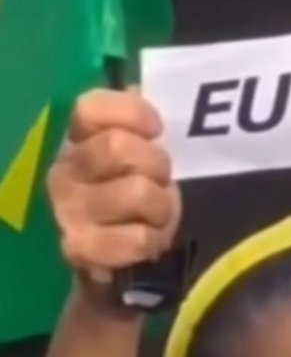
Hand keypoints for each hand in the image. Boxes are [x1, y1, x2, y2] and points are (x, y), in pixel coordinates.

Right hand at [47, 89, 181, 284]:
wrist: (123, 271)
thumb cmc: (137, 208)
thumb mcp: (142, 161)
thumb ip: (139, 125)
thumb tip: (141, 85)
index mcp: (76, 141)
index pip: (92, 107)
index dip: (133, 113)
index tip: (156, 129)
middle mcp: (64, 170)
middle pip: (121, 148)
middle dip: (158, 166)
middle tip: (160, 184)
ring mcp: (68, 210)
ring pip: (138, 192)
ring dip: (161, 209)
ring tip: (154, 218)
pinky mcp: (81, 248)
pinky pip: (138, 237)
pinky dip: (153, 241)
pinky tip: (146, 243)